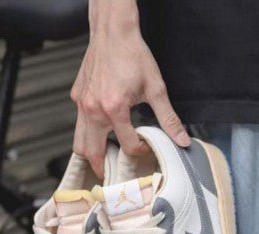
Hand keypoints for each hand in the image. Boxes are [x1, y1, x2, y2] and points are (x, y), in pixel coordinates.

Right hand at [70, 0, 189, 177]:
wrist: (113, 32)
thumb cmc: (133, 56)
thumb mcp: (156, 88)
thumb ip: (169, 118)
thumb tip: (182, 139)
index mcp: (115, 109)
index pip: (126, 145)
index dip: (138, 151)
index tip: (145, 149)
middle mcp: (94, 109)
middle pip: (91, 152)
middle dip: (101, 168)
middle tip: (110, 176)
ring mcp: (82, 104)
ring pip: (78, 141)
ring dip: (89, 154)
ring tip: (102, 160)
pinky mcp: (77, 97)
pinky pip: (78, 123)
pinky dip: (87, 133)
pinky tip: (101, 132)